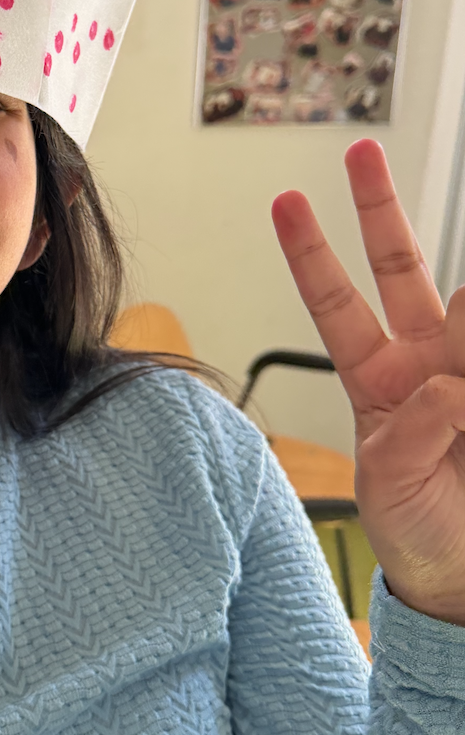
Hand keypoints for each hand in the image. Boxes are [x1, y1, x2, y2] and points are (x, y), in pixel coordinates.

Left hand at [272, 139, 464, 626]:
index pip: (334, 300)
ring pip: (462, 307)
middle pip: (399, 268)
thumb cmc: (412, 531)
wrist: (462, 580)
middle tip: (362, 154)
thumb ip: (408, 436)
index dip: (310, 253)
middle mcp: (422, 361)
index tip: (287, 202)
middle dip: (378, 210)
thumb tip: (446, 387)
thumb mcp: (387, 485)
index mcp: (374, 377)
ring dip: (459, 302)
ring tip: (455, 330)